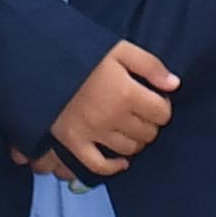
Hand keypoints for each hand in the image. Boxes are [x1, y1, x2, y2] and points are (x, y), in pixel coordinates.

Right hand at [42, 41, 180, 181]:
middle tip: (141, 112)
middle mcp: (112, 118)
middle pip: (148, 133)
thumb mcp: (120, 49)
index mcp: (126, 93)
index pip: (162, 113)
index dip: (162, 106)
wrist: (41, 63)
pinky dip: (113, 167)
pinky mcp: (74, 143)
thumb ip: (150, 66)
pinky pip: (99, 166)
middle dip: (150, 123)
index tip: (154, 99)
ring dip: (135, 141)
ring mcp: (92, 133)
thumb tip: (174, 84)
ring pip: (128, 149)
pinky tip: (121, 162)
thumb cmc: (82, 54)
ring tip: (130, 128)